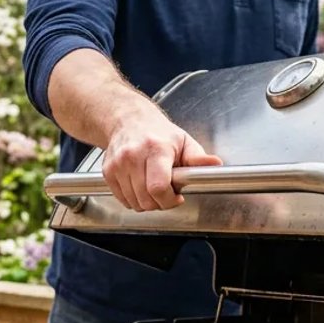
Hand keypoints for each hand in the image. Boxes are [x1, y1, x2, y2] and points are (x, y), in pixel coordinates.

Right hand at [102, 109, 221, 211]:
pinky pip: (122, 199)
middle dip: (159, 203)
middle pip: (146, 199)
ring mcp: (118, 164)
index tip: (176, 196)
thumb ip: (198, 158)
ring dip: (146, 201)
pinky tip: (140, 186)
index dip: (169, 200)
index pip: (158, 188)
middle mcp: (134, 156)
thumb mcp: (183, 141)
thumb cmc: (158, 133)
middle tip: (166, 192)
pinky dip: (133, 199)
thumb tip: (215, 164)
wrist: (128, 120)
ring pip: (134, 202)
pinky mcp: (108, 171)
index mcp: (156, 149)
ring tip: (152, 186)